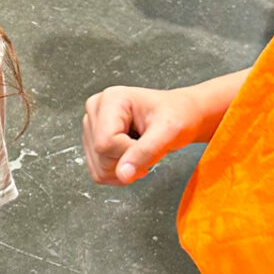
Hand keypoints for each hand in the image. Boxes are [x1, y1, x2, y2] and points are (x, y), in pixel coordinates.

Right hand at [81, 84, 207, 185]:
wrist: (182, 115)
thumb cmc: (178, 115)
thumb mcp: (169, 132)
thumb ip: (146, 152)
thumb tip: (123, 174)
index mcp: (111, 99)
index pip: (106, 143)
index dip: (130, 153)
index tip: (151, 144)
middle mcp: (96, 110)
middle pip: (100, 157)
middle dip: (128, 162)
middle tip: (149, 148)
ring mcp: (92, 127)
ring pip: (98, 169)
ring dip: (125, 170)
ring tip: (141, 150)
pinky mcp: (93, 142)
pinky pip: (99, 173)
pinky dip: (119, 174)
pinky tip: (132, 157)